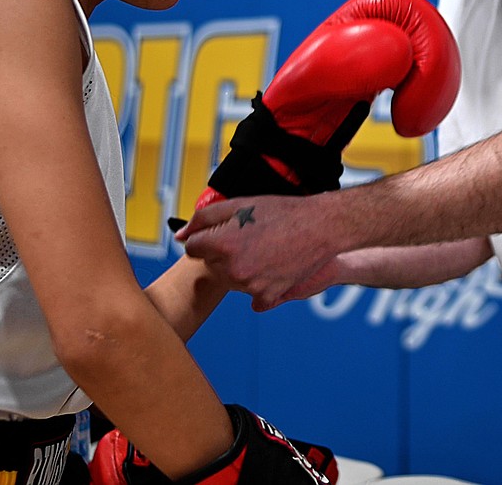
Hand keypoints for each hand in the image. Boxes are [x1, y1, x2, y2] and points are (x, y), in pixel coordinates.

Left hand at [177, 194, 340, 310]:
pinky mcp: (268, 296)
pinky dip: (258, 284)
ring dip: (239, 268)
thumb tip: (180, 236)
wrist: (320, 227)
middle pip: (211, 265)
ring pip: (230, 281)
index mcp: (222, 244)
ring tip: (263, 249)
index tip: (224, 233)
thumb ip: (203, 218)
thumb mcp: (238, 204)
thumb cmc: (282, 212)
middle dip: (222, 252)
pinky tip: (271, 267)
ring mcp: (250, 286)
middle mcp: (233, 269)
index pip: (191, 248)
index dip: (207, 238)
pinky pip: (251, 297)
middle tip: (248, 238)